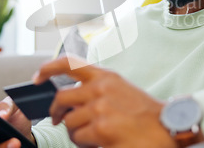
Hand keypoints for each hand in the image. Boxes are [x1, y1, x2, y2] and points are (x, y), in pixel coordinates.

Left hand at [33, 55, 176, 147]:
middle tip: (57, 119)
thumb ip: (97, 88)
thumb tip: (73, 99)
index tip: (37, 76)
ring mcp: (100, 108)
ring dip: (75, 132)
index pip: (69, 63)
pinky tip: (99, 142)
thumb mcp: (121, 89)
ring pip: (69, 122)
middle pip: (61, 98)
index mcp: (106, 76)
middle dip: (55, 111)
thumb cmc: (145, 113)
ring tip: (90, 135)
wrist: (166, 129)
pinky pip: (79, 138)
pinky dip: (85, 143)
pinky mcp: (100, 129)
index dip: (48, 68)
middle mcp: (101, 88)